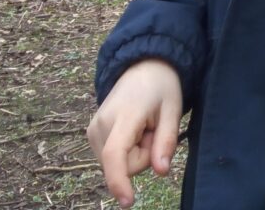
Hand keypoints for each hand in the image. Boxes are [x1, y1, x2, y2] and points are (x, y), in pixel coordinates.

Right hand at [86, 59, 181, 207]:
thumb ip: (166, 141)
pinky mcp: (92, 134)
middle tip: (154, 129)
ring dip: (135, 153)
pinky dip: (127, 150)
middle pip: (123, 164)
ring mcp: (93, 129)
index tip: (127, 201)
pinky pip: (112, 157)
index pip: (115, 155)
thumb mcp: (173, 110)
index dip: (119, 181)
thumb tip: (161, 171)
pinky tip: (134, 130)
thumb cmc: (161, 87)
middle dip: (143, 156)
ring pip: (117, 164)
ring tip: (144, 127)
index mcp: (124, 116)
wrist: (142, 67)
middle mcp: (101, 124)